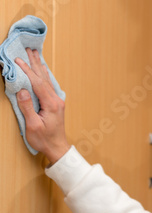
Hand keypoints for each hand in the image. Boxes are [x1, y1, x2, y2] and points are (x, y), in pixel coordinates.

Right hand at [15, 48, 69, 163]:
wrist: (57, 148)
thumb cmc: (44, 139)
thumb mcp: (33, 125)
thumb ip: (27, 107)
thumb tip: (22, 90)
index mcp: (51, 104)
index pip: (37, 83)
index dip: (27, 71)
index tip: (18, 60)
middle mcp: (56, 100)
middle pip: (44, 78)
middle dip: (35, 63)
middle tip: (29, 49)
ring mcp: (57, 101)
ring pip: (47, 80)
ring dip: (39, 67)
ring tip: (35, 54)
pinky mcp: (55, 104)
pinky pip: (48, 85)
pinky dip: (43, 75)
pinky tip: (42, 70)